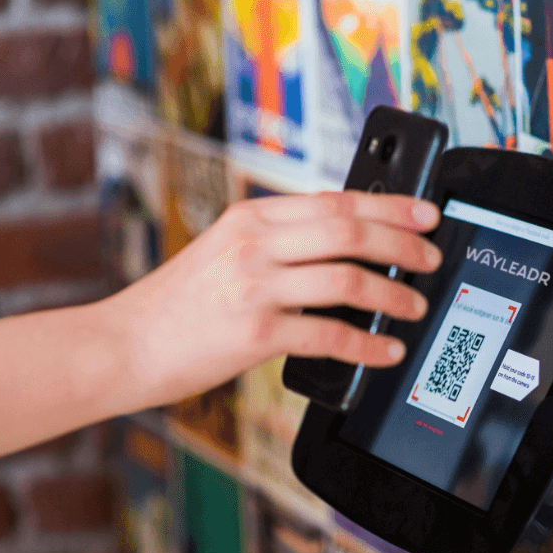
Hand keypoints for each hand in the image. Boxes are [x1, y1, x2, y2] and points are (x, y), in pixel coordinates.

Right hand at [107, 191, 441, 406]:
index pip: (335, 201)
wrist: (121, 345)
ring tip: (413, 306)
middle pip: (351, 232)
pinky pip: (329, 337)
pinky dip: (366, 346)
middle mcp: (254, 244)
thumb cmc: (176, 305)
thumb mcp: (223, 252)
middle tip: (431, 258)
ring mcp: (254, 287)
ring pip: (348, 281)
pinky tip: (385, 351)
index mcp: (250, 218)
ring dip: (392, 296)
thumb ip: (276, 242)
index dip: (389, 205)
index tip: (424, 212)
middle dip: (403, 244)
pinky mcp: (254, 334)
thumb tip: (344, 245)